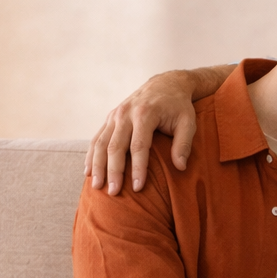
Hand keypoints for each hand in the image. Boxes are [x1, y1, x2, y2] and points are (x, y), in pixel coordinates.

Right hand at [86, 71, 199, 195]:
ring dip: (97, 166)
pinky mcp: (110, 118)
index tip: (139, 188)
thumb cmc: (178, 107)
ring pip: (101, 143)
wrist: (165, 84)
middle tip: (114, 193)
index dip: (138, 168)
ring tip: (97, 186)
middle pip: (115, 146)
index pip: (139, 146)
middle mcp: (126, 113)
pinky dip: (91, 156)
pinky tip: (88, 171)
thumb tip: (180, 167)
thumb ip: (184, 144)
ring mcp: (115, 115)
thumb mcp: (187, 122)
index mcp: (145, 113)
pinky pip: (96, 138)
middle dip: (114, 171)